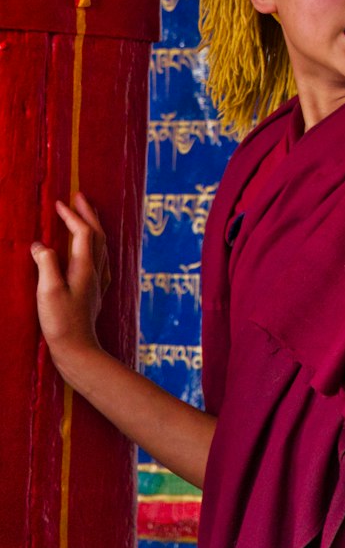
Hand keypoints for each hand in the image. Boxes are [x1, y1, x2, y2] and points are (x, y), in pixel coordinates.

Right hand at [32, 194, 111, 370]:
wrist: (77, 350)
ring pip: (102, 245)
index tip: (59, 203)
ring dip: (94, 226)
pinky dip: (97, 245)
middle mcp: (95, 271)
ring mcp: (97, 282)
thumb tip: (39, 245)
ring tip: (87, 215)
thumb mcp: (48, 292)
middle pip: (97, 234)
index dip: (71, 216)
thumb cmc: (61, 322)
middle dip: (88, 213)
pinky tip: (95, 251)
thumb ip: (45, 264)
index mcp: (84, 267)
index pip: (82, 232)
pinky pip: (102, 259)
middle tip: (80, 196)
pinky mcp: (95, 292)